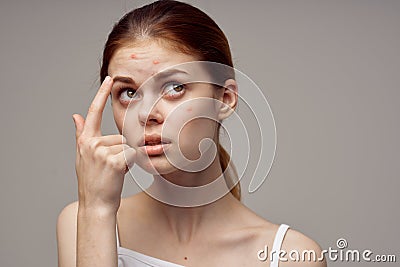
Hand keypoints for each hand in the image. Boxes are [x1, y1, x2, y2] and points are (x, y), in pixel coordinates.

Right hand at [72, 76, 136, 214]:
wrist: (95, 204)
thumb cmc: (92, 180)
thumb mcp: (83, 156)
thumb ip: (81, 134)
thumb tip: (75, 115)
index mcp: (85, 140)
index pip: (93, 112)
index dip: (101, 95)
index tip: (109, 78)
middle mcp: (91, 143)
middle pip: (120, 137)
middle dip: (121, 152)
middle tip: (110, 168)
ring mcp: (102, 152)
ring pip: (127, 146)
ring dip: (126, 159)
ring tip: (114, 172)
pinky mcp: (114, 161)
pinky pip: (132, 155)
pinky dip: (131, 165)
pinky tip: (119, 174)